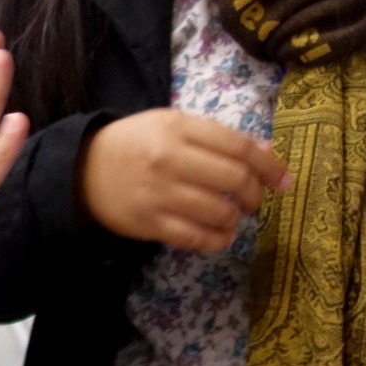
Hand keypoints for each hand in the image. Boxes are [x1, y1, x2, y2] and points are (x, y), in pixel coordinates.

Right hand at [78, 107, 286, 252]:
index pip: (238, 146)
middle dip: (255, 194)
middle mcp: (171, 159)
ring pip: (221, 212)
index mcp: (178, 128)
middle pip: (235, 180)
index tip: (283, 180)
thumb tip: (266, 152)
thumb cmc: (135, 143)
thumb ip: (216, 137)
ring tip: (233, 215)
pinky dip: (219, 240)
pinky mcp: (151, 224)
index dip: (269, 165)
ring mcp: (160, 194)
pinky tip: (221, 234)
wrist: (82, 170)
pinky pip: (198, 238)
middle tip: (253, 200)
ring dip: (237, 218)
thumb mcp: (172, 125)